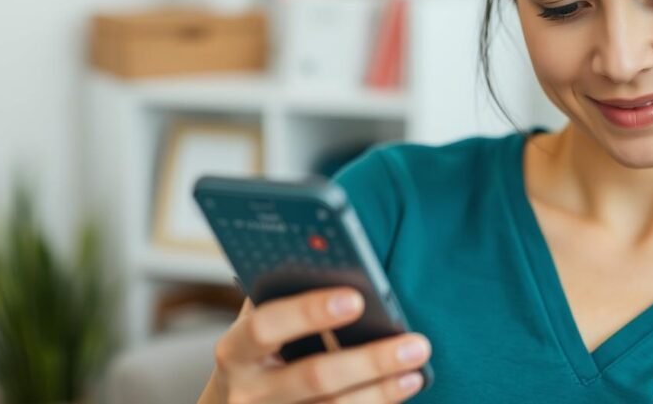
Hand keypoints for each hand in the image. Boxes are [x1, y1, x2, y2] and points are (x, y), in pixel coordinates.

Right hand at [205, 287, 430, 402]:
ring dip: (383, 389)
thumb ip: (286, 293)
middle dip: (369, 359)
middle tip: (417, 343)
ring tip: (417, 367)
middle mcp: (248, 393)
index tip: (355, 298)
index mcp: (235, 350)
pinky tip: (404, 385)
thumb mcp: (261, 321)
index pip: (265, 326)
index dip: (308, 312)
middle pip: (313, 376)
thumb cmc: (261, 347)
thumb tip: (340, 261)